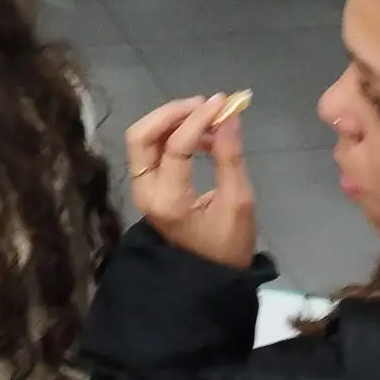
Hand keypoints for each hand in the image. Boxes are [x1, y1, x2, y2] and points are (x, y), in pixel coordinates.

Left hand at [126, 95, 256, 269]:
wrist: (207, 277)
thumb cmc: (228, 245)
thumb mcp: (239, 202)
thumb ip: (230, 157)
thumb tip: (229, 115)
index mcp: (168, 201)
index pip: (176, 147)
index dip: (199, 119)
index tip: (223, 103)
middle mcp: (145, 192)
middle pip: (141, 136)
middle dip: (171, 113)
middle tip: (204, 104)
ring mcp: (141, 188)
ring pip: (143, 138)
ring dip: (171, 120)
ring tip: (208, 118)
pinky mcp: (146, 185)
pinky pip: (151, 148)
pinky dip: (172, 132)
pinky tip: (202, 135)